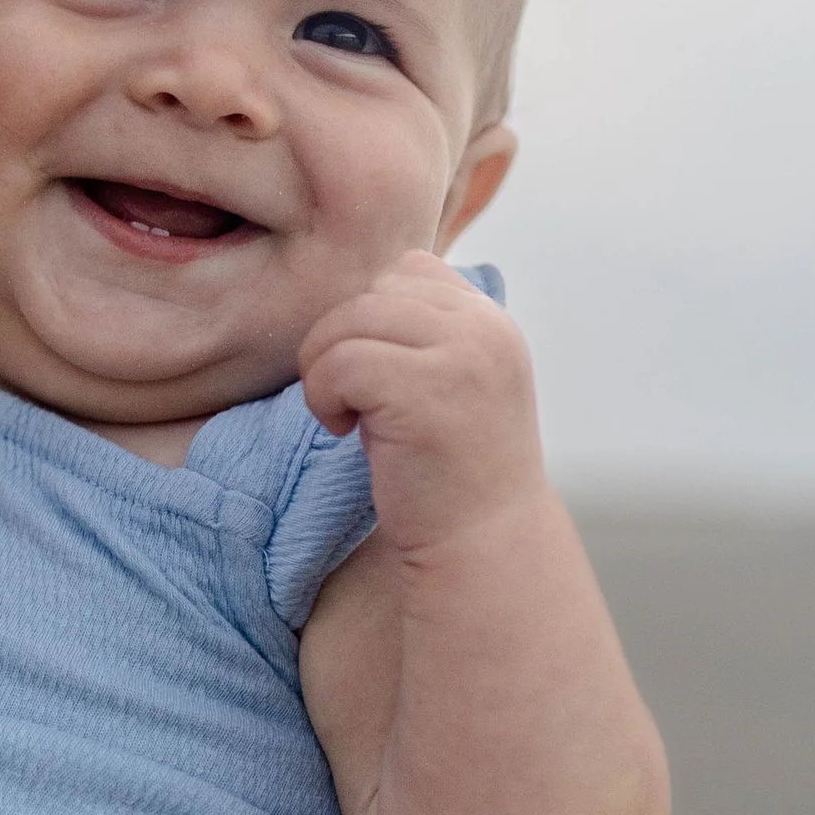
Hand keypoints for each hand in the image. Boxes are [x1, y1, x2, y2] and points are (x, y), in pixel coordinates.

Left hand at [298, 252, 543, 560]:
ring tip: (344, 416)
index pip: (409, 270)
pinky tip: (344, 431)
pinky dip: (322, 395)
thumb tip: (348, 296)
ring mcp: (462, 357)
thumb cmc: (447, 470)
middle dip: (338, 341)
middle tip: (347, 401)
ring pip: (349, 321)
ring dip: (324, 369)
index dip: (370, 317)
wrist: (483, 544)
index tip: (373, 377)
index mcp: (492, 322)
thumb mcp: (445, 382)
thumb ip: (417, 333)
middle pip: (372, 291)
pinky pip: (340, 363)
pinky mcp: (426, 391)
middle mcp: (485, 329)